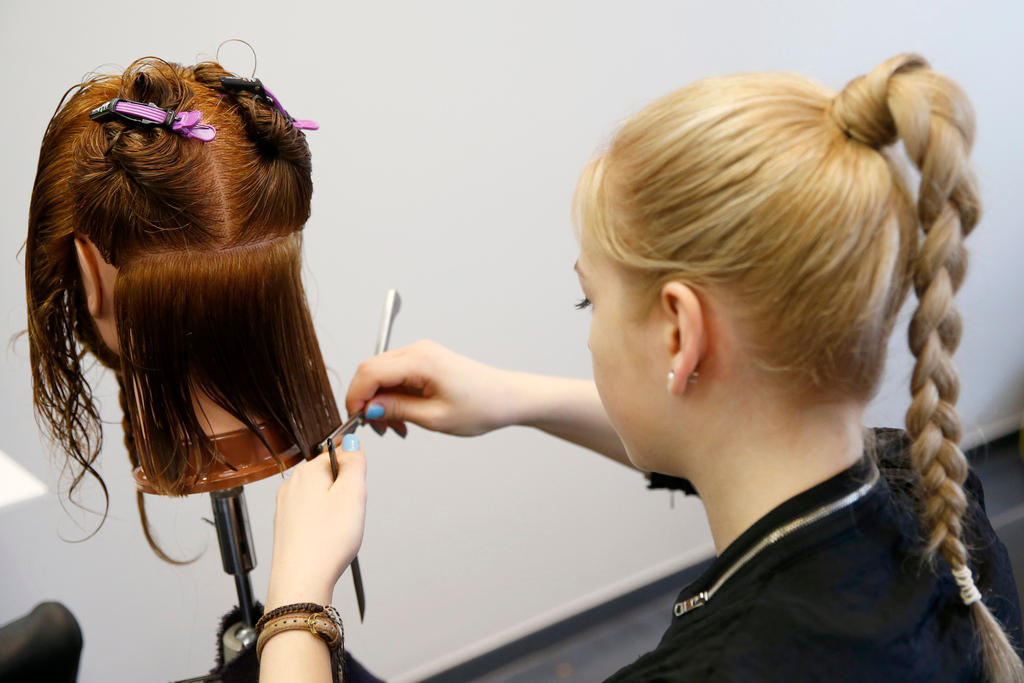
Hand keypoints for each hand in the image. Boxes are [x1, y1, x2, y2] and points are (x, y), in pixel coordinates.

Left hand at [266, 435, 366, 608]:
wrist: (301, 581)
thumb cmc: (326, 542)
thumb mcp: (353, 494)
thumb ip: (355, 463)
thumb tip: (352, 443)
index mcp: (307, 471)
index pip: (338, 454)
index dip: (353, 475)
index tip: (355, 494)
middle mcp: (291, 485)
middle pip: (329, 477)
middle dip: (344, 494)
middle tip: (348, 516)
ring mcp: (285, 506)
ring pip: (321, 498)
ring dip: (334, 511)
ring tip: (336, 531)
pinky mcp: (285, 527)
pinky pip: (312, 517)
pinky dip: (323, 526)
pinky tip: (325, 540)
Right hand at [345, 339, 521, 437]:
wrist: (508, 398)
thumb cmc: (481, 406)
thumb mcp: (435, 417)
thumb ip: (397, 409)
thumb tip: (368, 409)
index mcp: (420, 360)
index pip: (369, 371)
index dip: (356, 397)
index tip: (356, 420)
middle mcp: (417, 350)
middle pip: (371, 370)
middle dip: (366, 400)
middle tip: (377, 429)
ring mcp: (421, 353)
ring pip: (381, 374)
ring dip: (379, 400)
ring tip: (394, 428)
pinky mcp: (425, 361)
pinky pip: (396, 375)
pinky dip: (392, 396)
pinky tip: (401, 416)